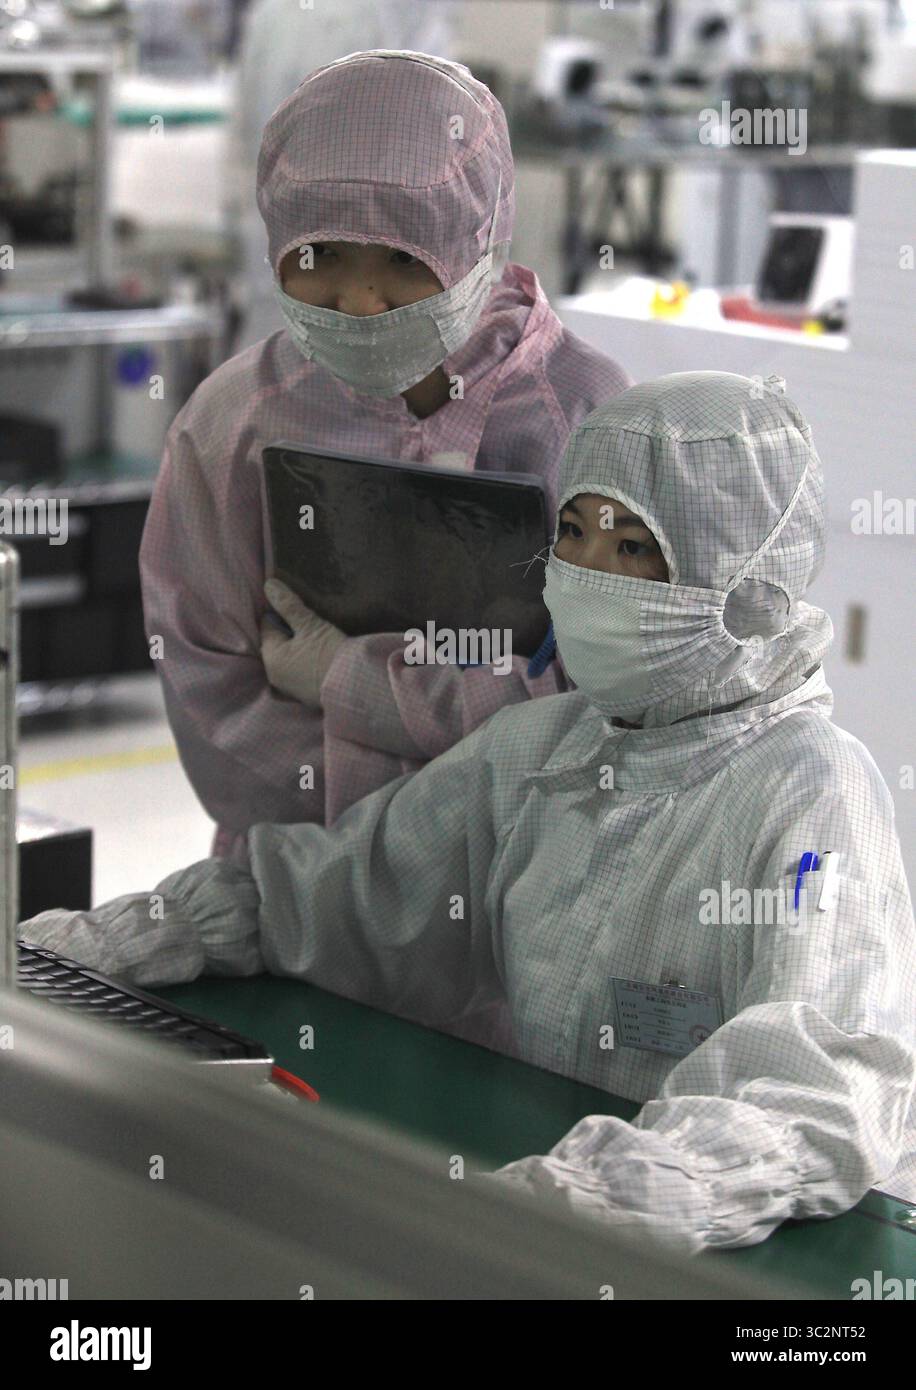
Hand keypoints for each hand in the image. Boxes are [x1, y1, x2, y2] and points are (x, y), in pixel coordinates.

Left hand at [260, 579, 346, 707]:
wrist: (357, 687)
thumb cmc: (330, 654)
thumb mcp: (310, 625)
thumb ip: (288, 605)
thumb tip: (269, 585)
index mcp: (270, 657)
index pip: (267, 625)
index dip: (280, 612)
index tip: (297, 606)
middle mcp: (274, 675)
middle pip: (278, 643)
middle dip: (289, 630)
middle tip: (309, 619)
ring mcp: (290, 688)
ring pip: (290, 657)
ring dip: (299, 646)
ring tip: (317, 634)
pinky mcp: (306, 695)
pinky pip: (301, 671)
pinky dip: (307, 661)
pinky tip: (322, 653)